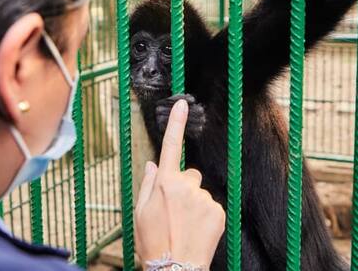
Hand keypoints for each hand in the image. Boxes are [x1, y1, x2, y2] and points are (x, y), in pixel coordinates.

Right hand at [134, 99, 224, 267]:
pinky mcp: (218, 212)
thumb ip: (147, 183)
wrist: (175, 269)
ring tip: (183, 226)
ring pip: (199, 193)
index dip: (176, 123)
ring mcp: (204, 198)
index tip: (183, 103)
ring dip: (193, 204)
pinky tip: (196, 231)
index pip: (171, 146)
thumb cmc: (153, 243)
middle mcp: (186, 186)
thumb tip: (153, 163)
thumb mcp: (139, 213)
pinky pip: (211, 206)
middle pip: (188, 175)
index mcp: (164, 182)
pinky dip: (205, 216)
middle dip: (182, 187)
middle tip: (172, 213)